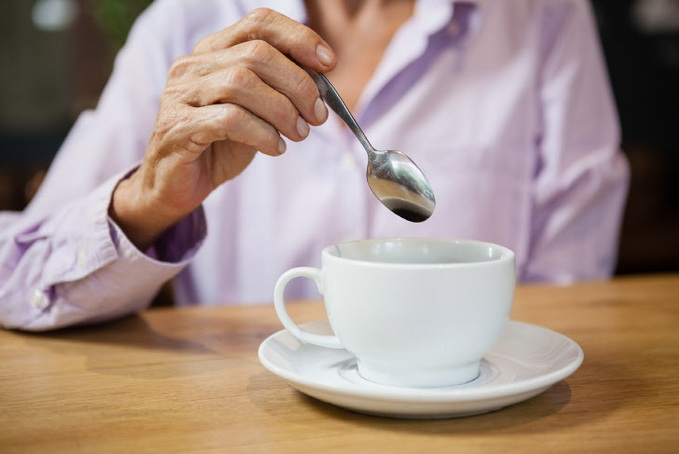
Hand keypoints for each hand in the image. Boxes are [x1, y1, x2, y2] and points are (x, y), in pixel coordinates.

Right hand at [110, 8, 334, 248]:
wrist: (176, 185)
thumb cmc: (219, 146)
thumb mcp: (256, 113)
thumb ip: (279, 91)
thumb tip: (322, 82)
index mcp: (214, 52)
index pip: (259, 23)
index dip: (299, 37)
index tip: (328, 63)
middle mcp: (194, 65)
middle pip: (257, 54)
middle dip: (298, 84)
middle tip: (317, 115)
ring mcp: (181, 94)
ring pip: (242, 83)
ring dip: (282, 111)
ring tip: (298, 133)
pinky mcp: (178, 126)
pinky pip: (229, 119)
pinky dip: (262, 134)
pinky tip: (275, 147)